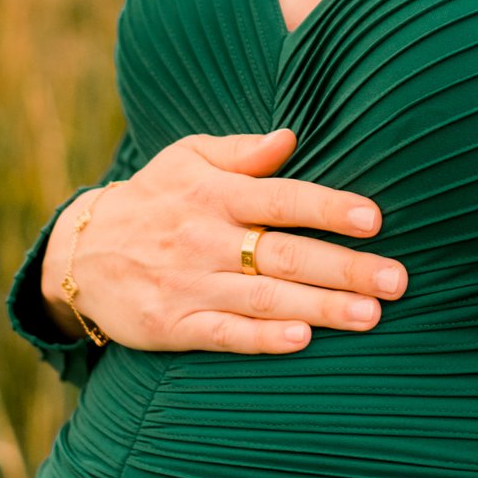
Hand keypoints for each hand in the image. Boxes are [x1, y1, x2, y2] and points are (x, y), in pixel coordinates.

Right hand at [41, 128, 403, 355]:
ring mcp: (189, 284)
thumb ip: (242, 152)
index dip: (328, 207)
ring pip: (265, 297)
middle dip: (343, 267)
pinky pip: (223, 334)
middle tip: (397, 279)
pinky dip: (262, 339)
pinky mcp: (173, 325)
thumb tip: (291, 137)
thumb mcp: (187, 159)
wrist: (80, 252)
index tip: (374, 219)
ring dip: (320, 307)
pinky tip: (302, 341)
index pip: (281, 198)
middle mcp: (205, 239)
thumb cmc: (153, 199)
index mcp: (214, 194)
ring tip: (370, 314)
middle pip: (284, 253)